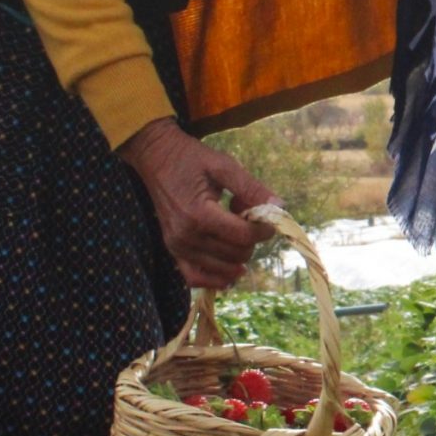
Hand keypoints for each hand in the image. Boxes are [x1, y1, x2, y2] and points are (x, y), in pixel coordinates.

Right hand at [120, 119, 278, 288]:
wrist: (156, 157)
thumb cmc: (191, 158)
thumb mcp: (224, 165)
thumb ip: (252, 187)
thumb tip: (279, 207)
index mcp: (199, 215)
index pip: (243, 236)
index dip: (264, 229)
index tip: (269, 216)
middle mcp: (186, 237)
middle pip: (236, 254)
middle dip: (250, 238)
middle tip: (244, 214)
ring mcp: (177, 247)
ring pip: (223, 269)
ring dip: (237, 252)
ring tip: (231, 228)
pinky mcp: (172, 250)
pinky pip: (196, 278)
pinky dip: (216, 278)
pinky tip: (231, 267)